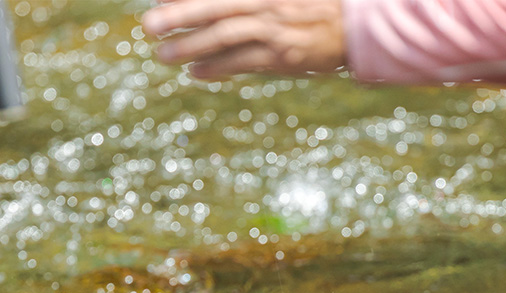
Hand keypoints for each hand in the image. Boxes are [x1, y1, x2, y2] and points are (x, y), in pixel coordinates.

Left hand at [141, 0, 346, 79]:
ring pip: (225, 35)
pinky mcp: (283, 55)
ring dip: (190, 46)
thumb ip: (248, 1)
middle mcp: (267, 2)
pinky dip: (216, 67)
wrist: (357, 25)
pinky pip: (243, 62)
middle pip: (215, 6)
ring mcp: (275, 28)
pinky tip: (194, 71)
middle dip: (179, 15)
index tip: (160, 0)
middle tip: (148, 25)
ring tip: (163, 55)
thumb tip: (211, 10)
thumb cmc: (314, 5)